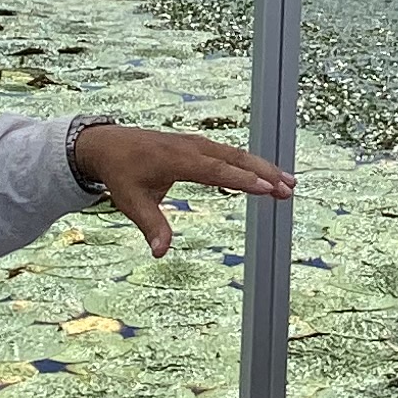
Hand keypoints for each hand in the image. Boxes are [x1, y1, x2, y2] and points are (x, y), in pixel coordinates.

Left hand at [68, 123, 292, 255]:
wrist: (108, 144)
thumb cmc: (121, 174)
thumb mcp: (131, 202)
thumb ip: (151, 227)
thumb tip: (159, 253)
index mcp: (178, 160)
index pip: (217, 170)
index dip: (244, 180)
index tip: (268, 189)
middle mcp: (192, 148)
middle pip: (235, 159)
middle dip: (264, 173)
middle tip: (289, 189)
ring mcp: (197, 144)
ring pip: (237, 154)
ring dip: (263, 167)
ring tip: (289, 183)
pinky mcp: (199, 145)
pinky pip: (229, 153)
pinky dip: (251, 163)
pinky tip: (266, 175)